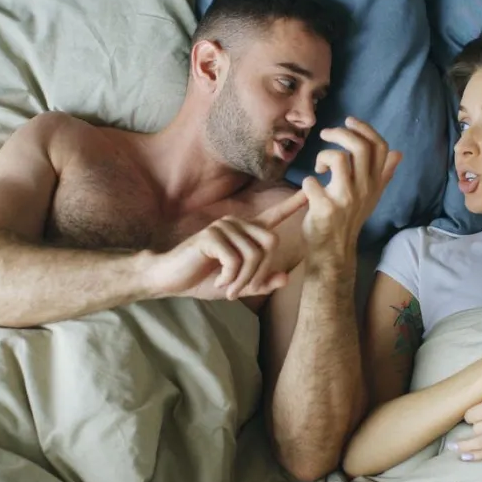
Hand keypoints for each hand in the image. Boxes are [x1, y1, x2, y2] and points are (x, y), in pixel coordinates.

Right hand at [149, 191, 307, 300]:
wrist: (170, 279)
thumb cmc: (203, 279)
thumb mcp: (238, 286)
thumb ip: (261, 283)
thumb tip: (286, 278)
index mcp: (246, 233)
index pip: (274, 215)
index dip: (293, 204)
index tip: (310, 191)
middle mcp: (237, 224)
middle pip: (270, 243)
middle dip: (261, 272)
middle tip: (242, 291)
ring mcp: (224, 227)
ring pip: (253, 255)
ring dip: (243, 280)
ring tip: (228, 288)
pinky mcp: (211, 236)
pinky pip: (235, 259)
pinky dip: (230, 278)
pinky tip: (218, 281)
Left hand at [301, 117, 400, 250]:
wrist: (334, 251)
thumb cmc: (349, 220)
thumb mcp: (371, 197)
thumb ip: (384, 174)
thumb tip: (399, 153)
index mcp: (375, 183)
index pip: (380, 147)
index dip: (365, 128)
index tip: (349, 121)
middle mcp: (364, 189)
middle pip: (359, 147)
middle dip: (340, 133)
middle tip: (326, 134)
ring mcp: (345, 199)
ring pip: (337, 158)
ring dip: (322, 156)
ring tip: (319, 168)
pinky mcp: (325, 209)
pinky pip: (311, 182)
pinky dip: (307, 181)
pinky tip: (309, 189)